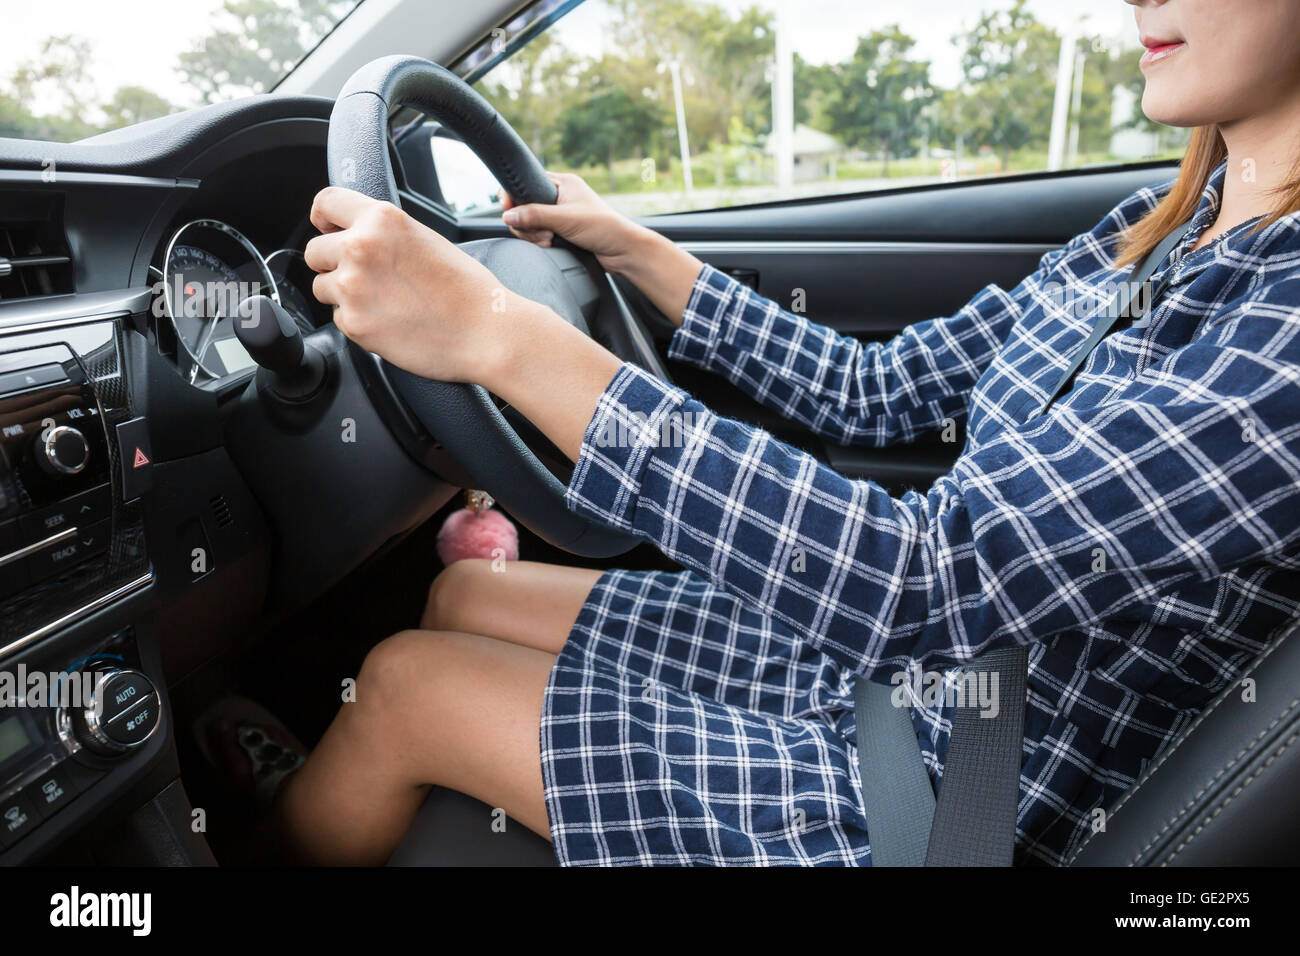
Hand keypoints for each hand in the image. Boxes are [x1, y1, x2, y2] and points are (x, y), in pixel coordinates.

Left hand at [306, 186, 539, 383]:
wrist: (485, 333)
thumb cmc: (467, 290)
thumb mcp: (425, 238)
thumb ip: (384, 232)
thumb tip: (354, 234)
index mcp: (381, 220)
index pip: (325, 203)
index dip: (323, 219)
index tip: (327, 229)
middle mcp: (360, 247)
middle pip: (314, 251)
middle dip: (332, 264)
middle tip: (365, 277)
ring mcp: (353, 287)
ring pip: (322, 287)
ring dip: (343, 294)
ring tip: (384, 301)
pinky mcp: (353, 323)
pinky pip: (338, 318)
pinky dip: (358, 321)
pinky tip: (390, 321)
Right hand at [501, 172, 648, 272]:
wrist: (623, 252)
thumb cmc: (603, 228)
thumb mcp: (565, 219)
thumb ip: (534, 216)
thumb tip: (507, 215)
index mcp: (563, 183)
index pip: (526, 182)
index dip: (513, 196)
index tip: (507, 210)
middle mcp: (560, 196)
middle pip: (524, 206)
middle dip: (527, 223)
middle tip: (543, 233)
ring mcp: (559, 214)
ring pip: (529, 222)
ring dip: (533, 234)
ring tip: (549, 240)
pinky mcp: (561, 231)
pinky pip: (538, 233)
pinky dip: (539, 240)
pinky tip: (550, 245)